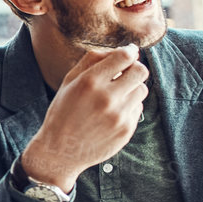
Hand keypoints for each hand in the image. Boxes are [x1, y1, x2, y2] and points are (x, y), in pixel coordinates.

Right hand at [20, 46, 147, 190]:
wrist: (60, 151)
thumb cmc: (63, 112)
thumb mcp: (69, 81)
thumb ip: (92, 60)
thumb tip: (124, 50)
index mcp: (90, 81)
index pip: (124, 57)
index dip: (129, 52)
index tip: (129, 53)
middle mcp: (106, 98)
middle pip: (141, 71)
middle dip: (135, 68)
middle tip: (125, 73)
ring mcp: (119, 116)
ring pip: (142, 90)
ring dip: (132, 89)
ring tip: (115, 96)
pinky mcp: (126, 130)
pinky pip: (138, 109)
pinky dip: (128, 107)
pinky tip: (111, 114)